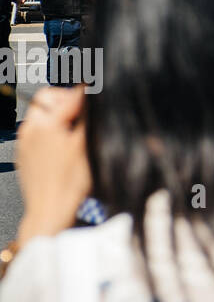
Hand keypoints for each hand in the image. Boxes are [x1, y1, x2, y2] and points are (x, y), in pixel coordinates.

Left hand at [16, 87, 91, 245]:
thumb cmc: (70, 183)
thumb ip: (89, 113)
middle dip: (68, 100)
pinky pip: (37, 130)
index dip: (90, 92)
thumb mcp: (88, 143)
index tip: (101, 93)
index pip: (72, 93)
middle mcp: (31, 128)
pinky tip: (65, 147)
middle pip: (49, 97)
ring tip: (75, 132)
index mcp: (46, 122)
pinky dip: (51, 130)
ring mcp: (24, 141)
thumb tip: (94, 90)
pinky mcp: (24, 153)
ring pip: (42, 113)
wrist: (50, 211)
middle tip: (85, 114)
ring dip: (59, 115)